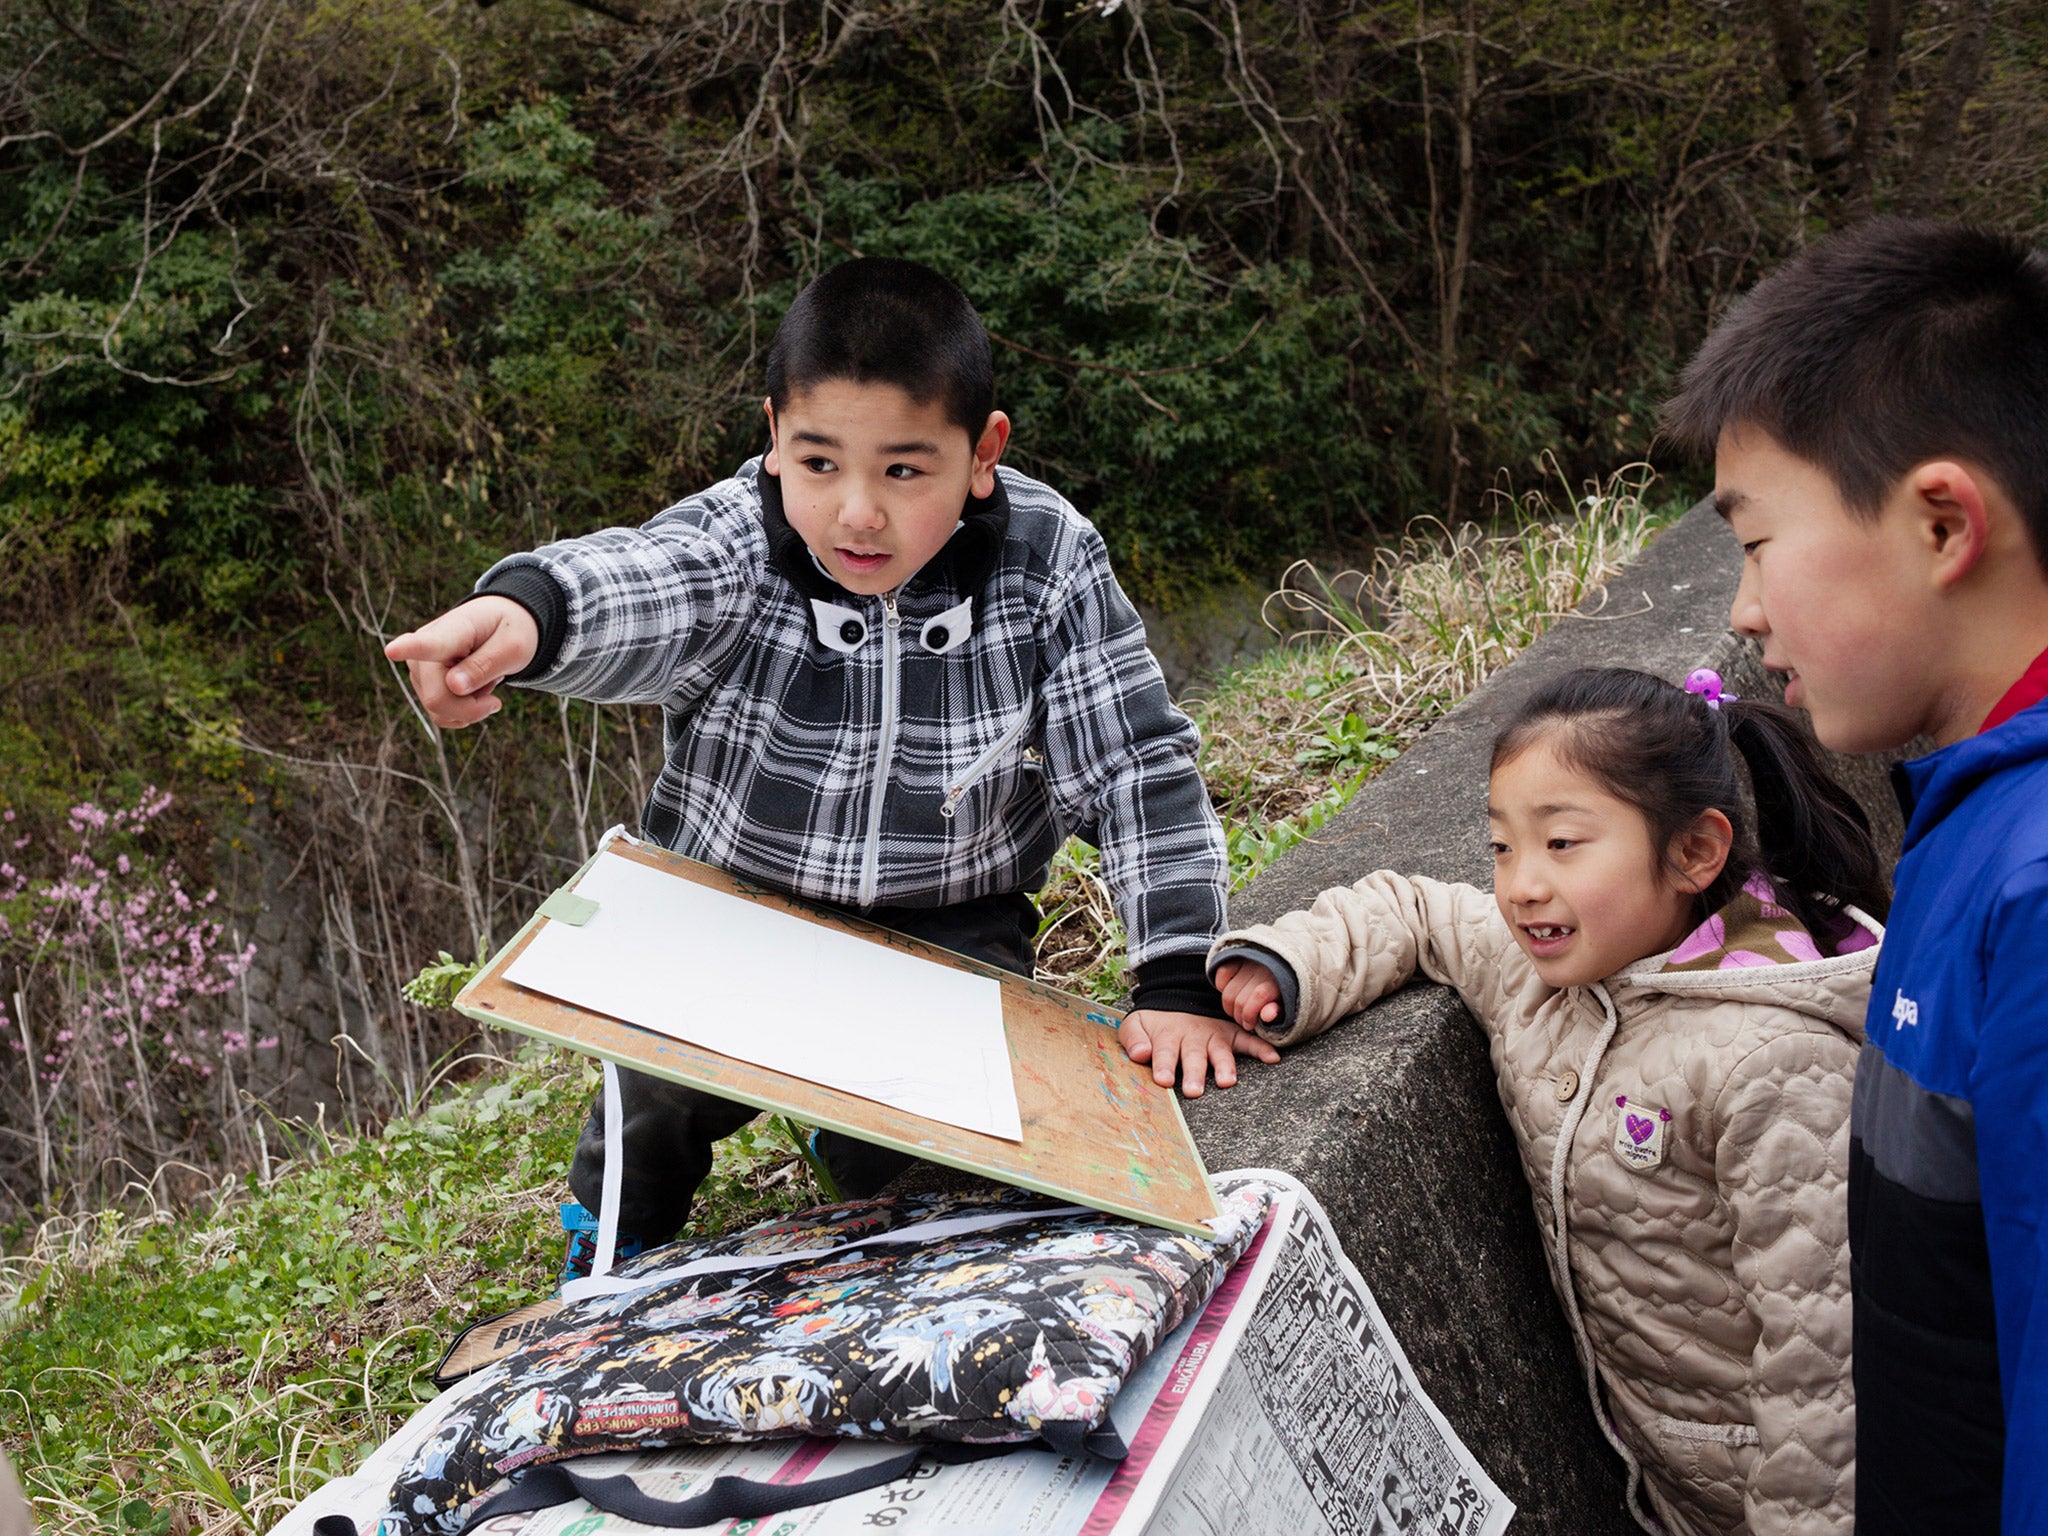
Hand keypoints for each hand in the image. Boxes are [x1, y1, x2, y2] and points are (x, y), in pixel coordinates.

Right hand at [383, 596, 538, 728]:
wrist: (497, 626)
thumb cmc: (507, 631)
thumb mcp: (514, 646)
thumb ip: (486, 665)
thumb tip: (453, 686)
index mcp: (453, 630)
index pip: (428, 643)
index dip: (409, 649)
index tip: (392, 650)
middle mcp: (423, 648)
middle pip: (438, 698)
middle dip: (472, 709)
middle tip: (497, 694)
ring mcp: (418, 667)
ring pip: (439, 711)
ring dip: (470, 707)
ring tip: (483, 680)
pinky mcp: (421, 684)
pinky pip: (440, 715)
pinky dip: (463, 712)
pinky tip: (473, 691)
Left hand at [1118, 1008, 1279, 1097]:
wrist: (1174, 998)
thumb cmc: (1154, 1022)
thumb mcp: (1135, 1024)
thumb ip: (1134, 1039)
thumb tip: (1141, 1054)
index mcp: (1167, 1035)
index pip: (1164, 1052)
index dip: (1163, 1065)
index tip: (1163, 1079)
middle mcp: (1192, 1036)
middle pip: (1193, 1056)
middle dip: (1194, 1073)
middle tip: (1194, 1091)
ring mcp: (1213, 1035)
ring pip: (1220, 1051)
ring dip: (1224, 1066)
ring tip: (1226, 1081)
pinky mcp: (1229, 1034)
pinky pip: (1247, 1040)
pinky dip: (1260, 1048)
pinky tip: (1272, 1058)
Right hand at [1213, 959, 1282, 1028]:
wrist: (1287, 970)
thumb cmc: (1286, 993)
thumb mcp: (1288, 1006)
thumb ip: (1277, 1012)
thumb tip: (1267, 1016)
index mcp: (1277, 980)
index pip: (1258, 996)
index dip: (1249, 1015)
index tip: (1250, 1025)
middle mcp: (1262, 969)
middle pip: (1239, 999)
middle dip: (1239, 1016)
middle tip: (1244, 1021)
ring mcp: (1248, 962)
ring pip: (1228, 990)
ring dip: (1229, 1005)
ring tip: (1237, 1010)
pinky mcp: (1237, 958)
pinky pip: (1223, 972)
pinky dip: (1222, 985)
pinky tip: (1231, 993)